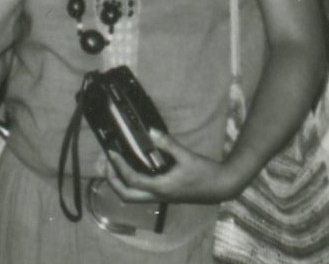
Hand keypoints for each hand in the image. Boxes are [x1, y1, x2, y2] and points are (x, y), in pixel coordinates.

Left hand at [101, 130, 240, 205]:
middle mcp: (157, 196)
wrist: (221, 187)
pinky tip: (132, 167)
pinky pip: (141, 192)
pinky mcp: (164, 194)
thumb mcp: (187, 156)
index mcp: (161, 188)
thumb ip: (169, 144)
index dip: (118, 168)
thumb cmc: (205, 173)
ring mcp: (160, 196)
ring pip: (132, 196)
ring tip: (114, 165)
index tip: (111, 153)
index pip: (132, 181)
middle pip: (126, 195)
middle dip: (112, 181)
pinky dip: (131, 182)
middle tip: (106, 164)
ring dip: (120, 183)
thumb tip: (152, 131)